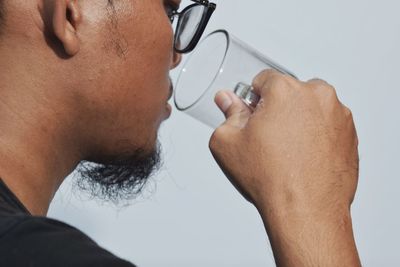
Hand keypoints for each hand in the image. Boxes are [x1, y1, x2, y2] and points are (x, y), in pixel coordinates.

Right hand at [209, 69, 359, 265]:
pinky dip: (316, 134)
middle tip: (270, 138)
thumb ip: (227, 113)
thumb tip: (226, 99)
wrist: (306, 211)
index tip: (253, 116)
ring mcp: (338, 114)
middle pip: (289, 92)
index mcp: (285, 89)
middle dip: (277, 109)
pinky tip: (305, 157)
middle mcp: (317, 95)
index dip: (253, 99)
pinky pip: (327, 124)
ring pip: (310, 107)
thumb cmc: (271, 179)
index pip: (263, 80)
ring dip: (299, 120)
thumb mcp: (228, 143)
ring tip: (289, 151)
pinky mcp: (350, 133)